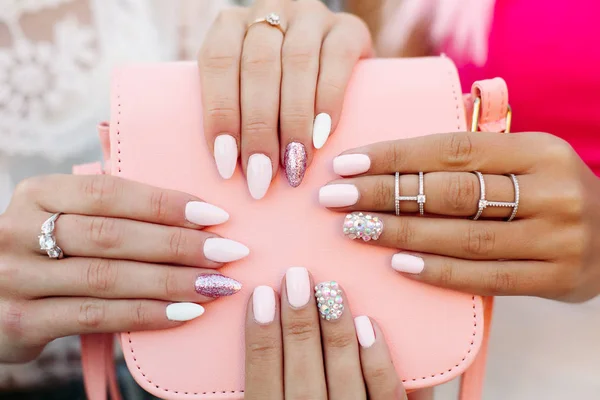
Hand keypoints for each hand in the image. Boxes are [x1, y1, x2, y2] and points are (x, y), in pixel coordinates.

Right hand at [0, 174, 248, 362]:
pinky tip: (184, 313)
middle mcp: (19, 230)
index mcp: (37, 193)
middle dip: (178, 244)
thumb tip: (193, 208)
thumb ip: (111, 208)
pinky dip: (146, 315)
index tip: (215, 214)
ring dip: (171, 282)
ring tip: (216, 284)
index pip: (108, 191)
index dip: (165, 203)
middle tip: (227, 251)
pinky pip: (96, 317)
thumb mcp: (63, 219)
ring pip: (108, 277)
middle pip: (112, 235)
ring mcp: (16, 277)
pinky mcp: (20, 321)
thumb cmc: (48, 252)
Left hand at [198, 0, 370, 197]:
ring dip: (294, 122)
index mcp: (231, 23)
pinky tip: (322, 136)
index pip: (218, 62)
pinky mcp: (349, 27)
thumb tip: (229, 170)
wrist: (330, 55)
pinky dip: (328, 102)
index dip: (221, 114)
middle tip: (262, 177)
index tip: (226, 165)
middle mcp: (269, 9)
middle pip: (259, 67)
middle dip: (259, 129)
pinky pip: (338, 61)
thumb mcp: (246, 87)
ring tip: (294, 165)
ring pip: (297, 64)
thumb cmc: (276, 85)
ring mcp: (311, 15)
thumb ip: (237, 112)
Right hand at [244, 267, 404, 398]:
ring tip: (329, 289)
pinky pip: (385, 396)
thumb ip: (262, 388)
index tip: (260, 295)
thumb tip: (257, 334)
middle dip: (298, 322)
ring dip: (335, 330)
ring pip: (343, 378)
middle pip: (301, 374)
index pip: (261, 381)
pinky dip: (377, 362)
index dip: (260, 337)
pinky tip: (369, 326)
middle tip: (296, 277)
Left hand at [319, 132, 599, 301]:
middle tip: (334, 198)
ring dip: (401, 233)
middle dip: (384, 194)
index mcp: (537, 149)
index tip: (346, 164)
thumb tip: (394, 152)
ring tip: (354, 229)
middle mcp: (551, 190)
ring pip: (464, 236)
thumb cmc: (547, 192)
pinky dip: (439, 271)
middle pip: (450, 192)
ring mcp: (557, 237)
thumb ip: (474, 153)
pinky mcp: (557, 278)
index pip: (451, 149)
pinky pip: (486, 278)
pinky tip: (398, 264)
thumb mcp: (524, 160)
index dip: (394, 156)